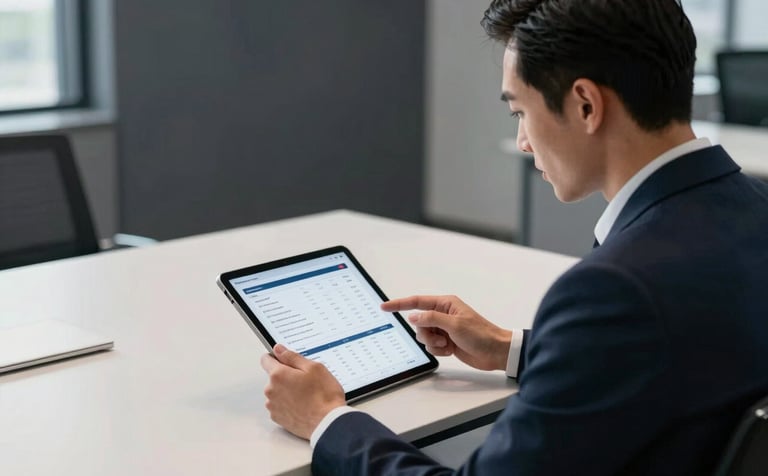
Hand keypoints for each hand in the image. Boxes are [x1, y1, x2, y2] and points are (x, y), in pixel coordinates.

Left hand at [260, 344, 345, 438]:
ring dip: (287, 391)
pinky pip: (280, 406)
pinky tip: (303, 406)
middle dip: (286, 377)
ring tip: (306, 396)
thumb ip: (292, 357)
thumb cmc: (324, 396)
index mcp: (278, 375)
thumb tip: (279, 349)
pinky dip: (288, 404)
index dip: (276, 357)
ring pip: (277, 392)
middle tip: (305, 381)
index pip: (266, 360)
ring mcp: (273, 406)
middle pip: (274, 377)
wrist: (328, 423)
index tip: (283, 359)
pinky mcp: (277, 418)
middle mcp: (271, 390)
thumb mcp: (314, 368)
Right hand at [382, 295, 511, 370]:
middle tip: (441, 338)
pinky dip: (439, 350)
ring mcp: (444, 329)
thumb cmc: (481, 334)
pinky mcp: (446, 341)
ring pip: (423, 336)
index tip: (384, 306)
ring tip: (448, 344)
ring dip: (433, 343)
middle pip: (419, 323)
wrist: (496, 352)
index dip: (399, 304)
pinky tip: (451, 350)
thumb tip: (413, 316)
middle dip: (426, 333)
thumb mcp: (455, 325)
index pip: (417, 302)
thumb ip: (432, 319)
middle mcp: (443, 315)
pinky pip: (431, 346)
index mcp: (446, 304)